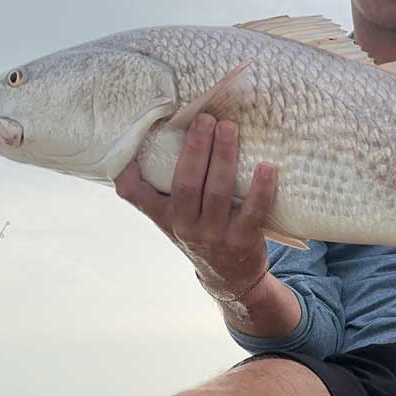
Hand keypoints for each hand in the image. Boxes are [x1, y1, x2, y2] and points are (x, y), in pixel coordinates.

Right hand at [114, 112, 277, 299]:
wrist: (231, 277)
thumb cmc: (202, 234)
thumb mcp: (175, 217)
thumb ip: (166, 189)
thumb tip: (161, 136)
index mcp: (164, 215)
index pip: (135, 193)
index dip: (128, 169)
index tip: (134, 138)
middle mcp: (184, 226)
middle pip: (187, 182)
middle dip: (196, 148)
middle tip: (206, 118)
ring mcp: (213, 235)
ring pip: (218, 192)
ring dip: (224, 157)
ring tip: (230, 128)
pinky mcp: (242, 240)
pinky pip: (253, 211)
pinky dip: (260, 189)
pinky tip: (266, 167)